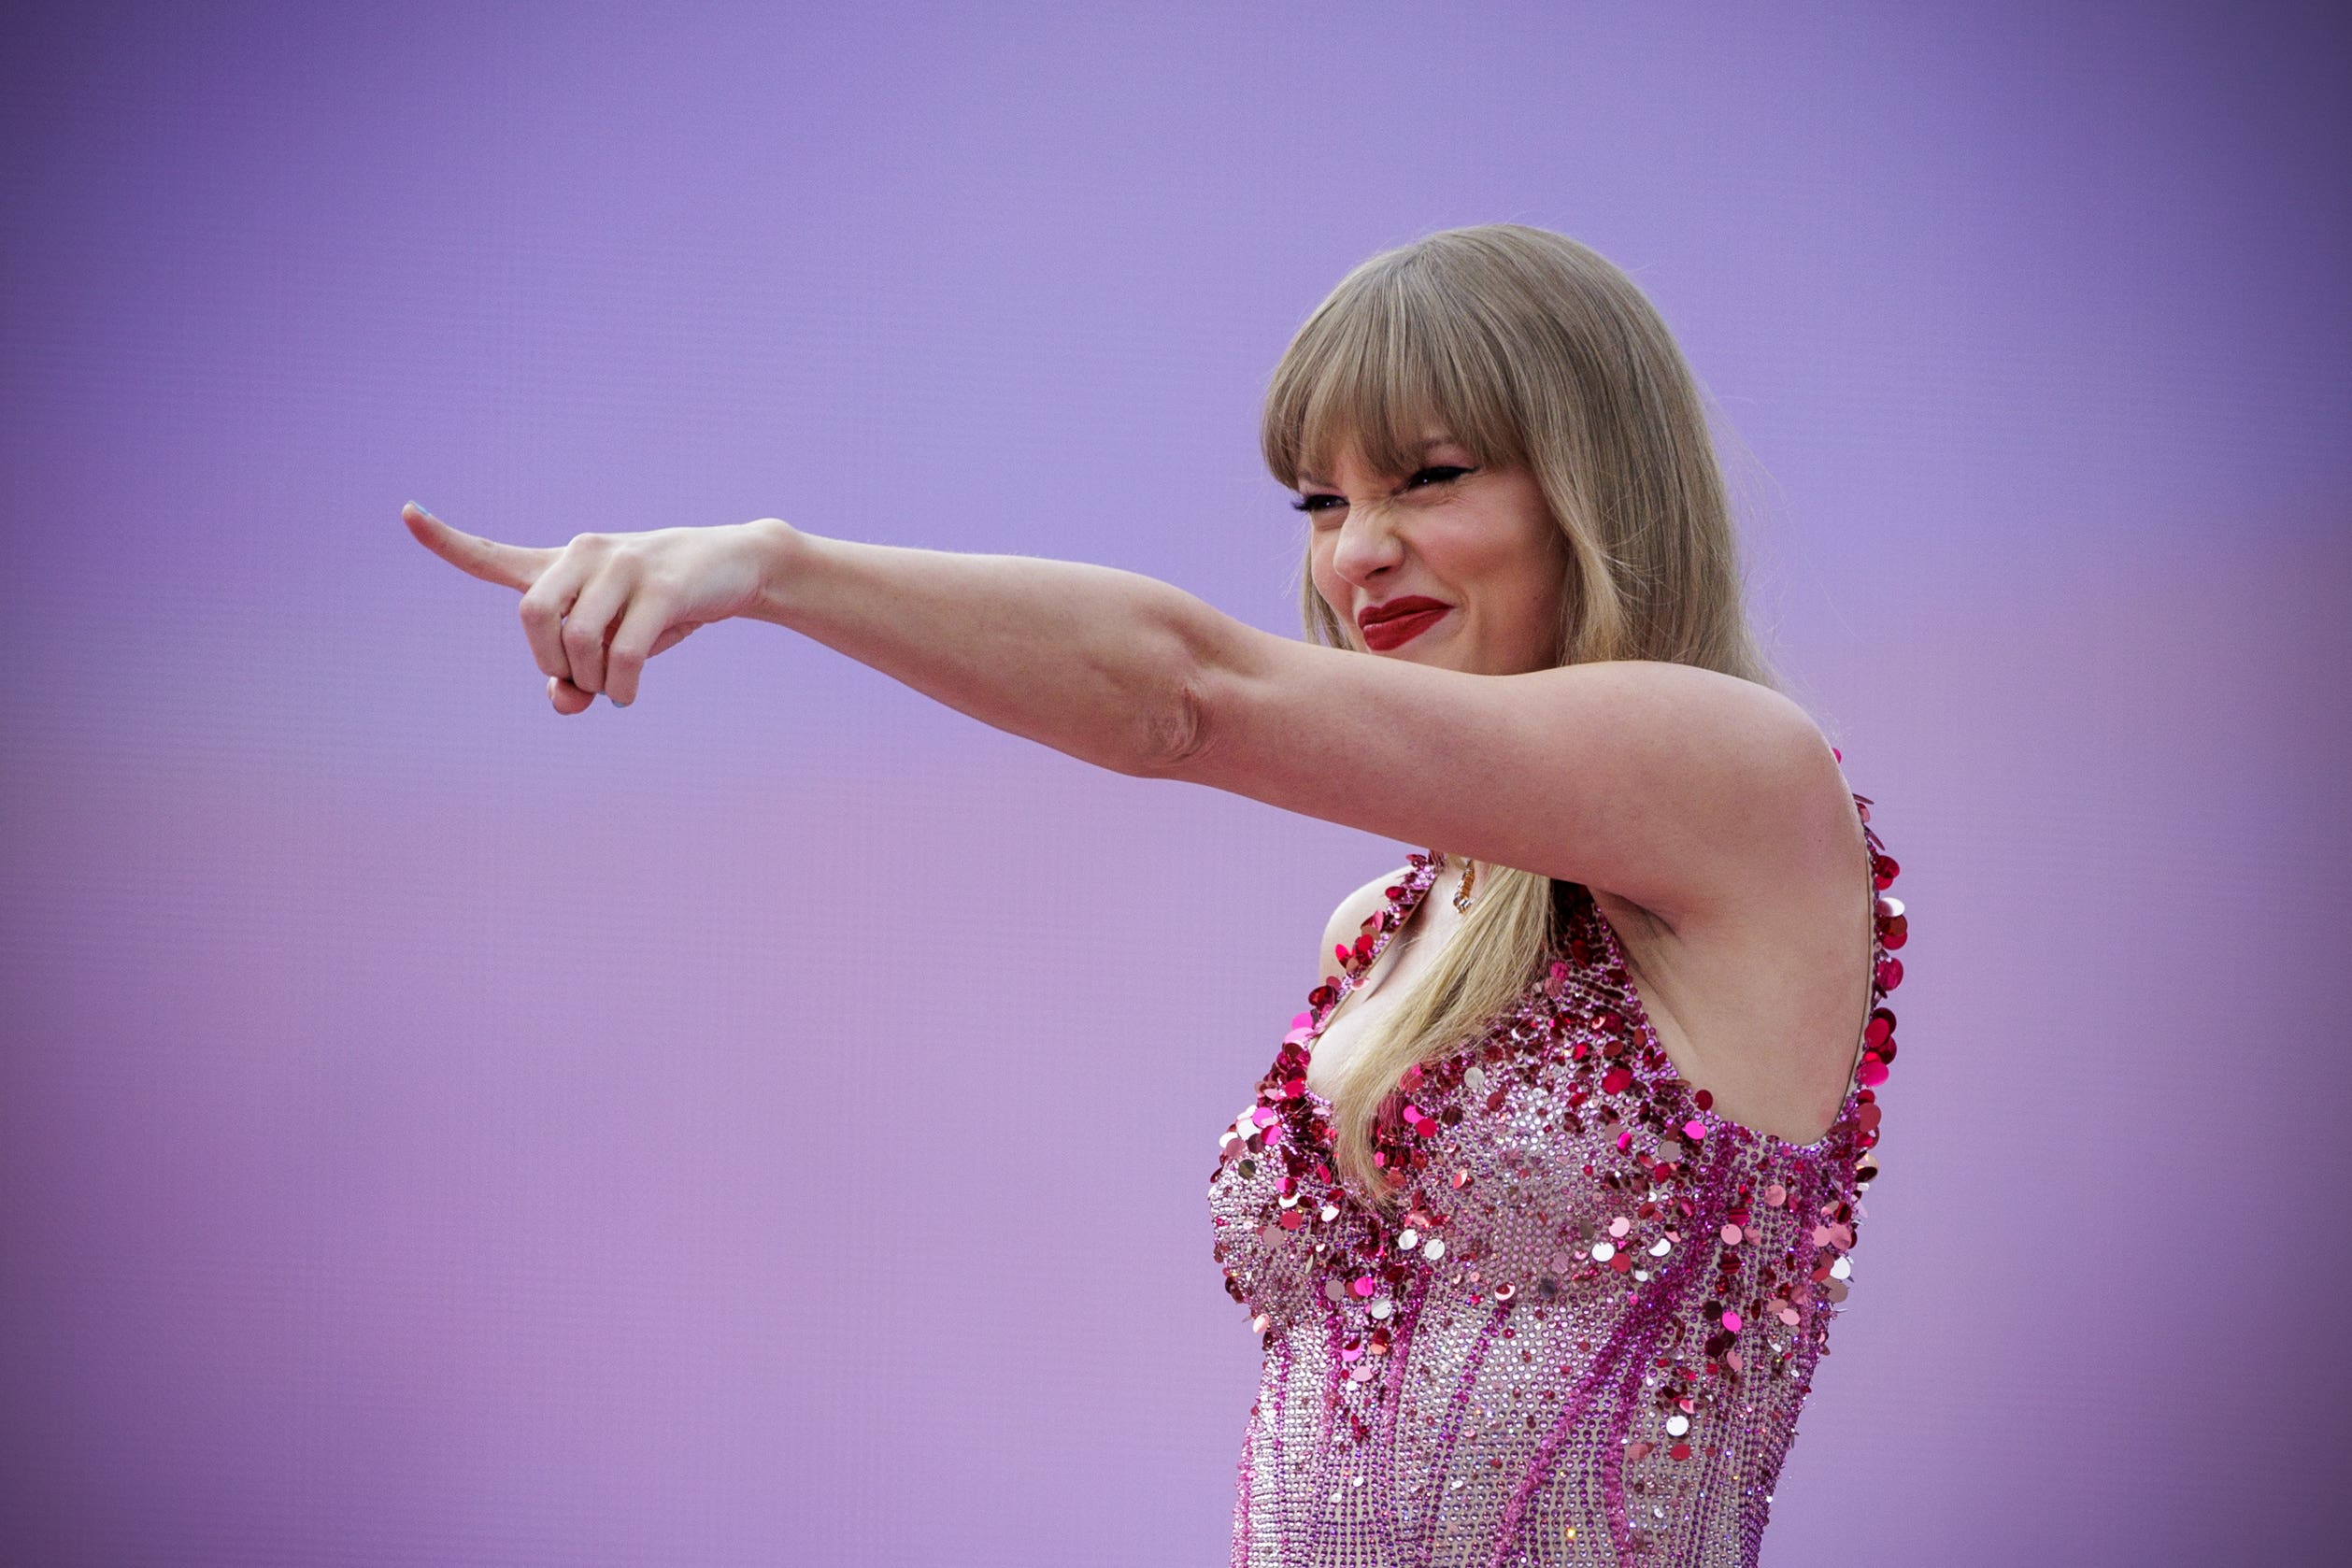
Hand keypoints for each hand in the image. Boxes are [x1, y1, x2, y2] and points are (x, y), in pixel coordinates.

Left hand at [403, 503, 786, 712]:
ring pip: (578, 641)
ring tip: (615, 688)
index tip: (407, 513)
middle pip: (533, 617)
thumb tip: (564, 702)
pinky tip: (627, 694)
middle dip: (550, 662)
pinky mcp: (664, 587)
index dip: (446, 541)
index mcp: (564, 562)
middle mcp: (586, 555)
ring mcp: (624, 566)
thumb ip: (577, 675)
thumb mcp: (616, 641)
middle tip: (581, 678)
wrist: (737, 566)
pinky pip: (624, 654)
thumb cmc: (664, 606)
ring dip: (592, 681)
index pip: (493, 555)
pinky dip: (620, 688)